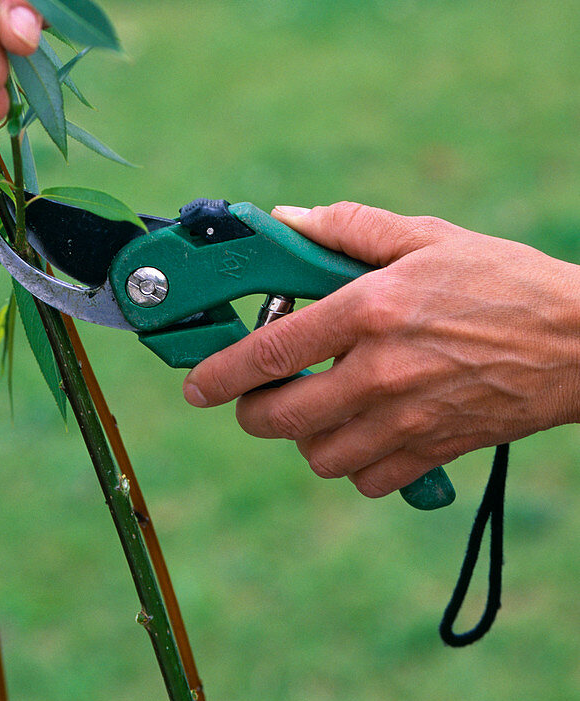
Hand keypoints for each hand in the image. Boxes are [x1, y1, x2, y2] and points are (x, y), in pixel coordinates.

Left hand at [183, 202, 579, 497]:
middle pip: (279, 416)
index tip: (197, 384)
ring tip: (315, 407)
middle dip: (250, 411)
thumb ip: (349, 228)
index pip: (270, 350)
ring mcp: (407, 418)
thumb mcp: (426, 237)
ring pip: (318, 455)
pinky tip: (364, 431)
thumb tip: (289, 221)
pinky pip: (367, 480)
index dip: (220, 372)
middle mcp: (379, 371)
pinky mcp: (434, 450)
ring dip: (303, 436)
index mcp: (370, 310)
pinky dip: (354, 463)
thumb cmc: (502, 281)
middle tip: (254, 395)